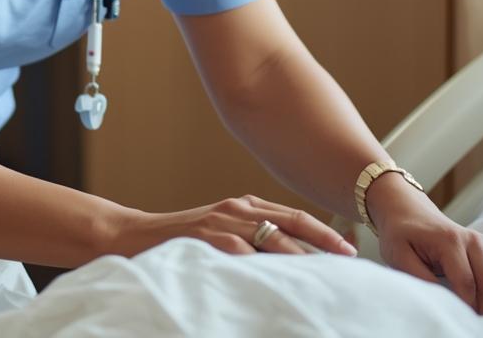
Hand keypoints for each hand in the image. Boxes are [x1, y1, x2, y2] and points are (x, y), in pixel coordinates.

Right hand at [114, 194, 357, 257]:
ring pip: (275, 238)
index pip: (294, 216)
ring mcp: (223, 222)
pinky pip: (245, 251)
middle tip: (350, 259)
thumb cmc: (181, 240)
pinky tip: (283, 278)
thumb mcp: (221, 232)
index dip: (324, 232)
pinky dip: (266, 265)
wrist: (133, 236)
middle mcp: (238, 208)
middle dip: (324, 241)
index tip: (349, 249)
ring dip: (303, 256)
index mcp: (245, 205)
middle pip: (292, 223)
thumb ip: (251, 238)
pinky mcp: (209, 238)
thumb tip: (288, 260)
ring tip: (326, 272)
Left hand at [368, 175, 482, 313]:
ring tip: (482, 318)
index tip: (460, 322)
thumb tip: (443, 301)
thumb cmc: (402, 235)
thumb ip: (420, 278)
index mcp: (450, 241)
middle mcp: (473, 240)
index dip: (466, 308)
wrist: (410, 212)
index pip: (466, 283)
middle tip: (474, 326)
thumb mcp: (399, 256)